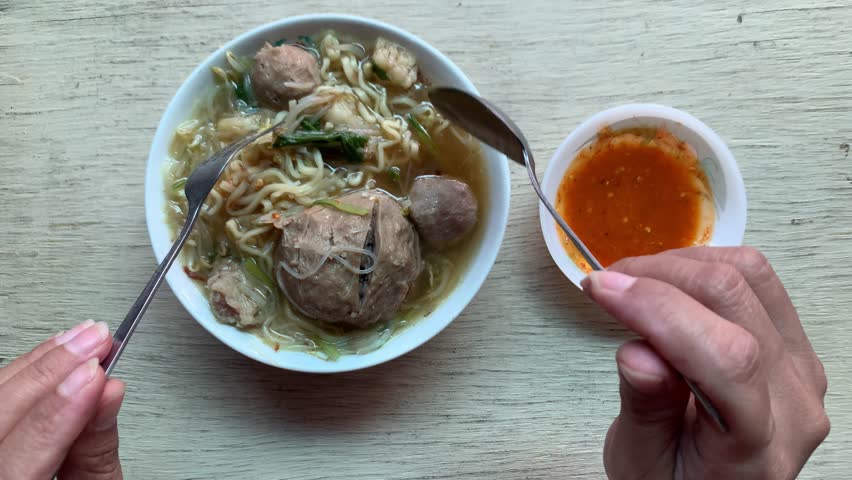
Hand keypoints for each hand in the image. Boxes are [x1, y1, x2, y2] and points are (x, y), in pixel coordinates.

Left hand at [0, 320, 124, 478]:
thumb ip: (96, 451)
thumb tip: (107, 395)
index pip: (22, 453)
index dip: (60, 410)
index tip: (97, 375)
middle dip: (53, 370)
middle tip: (97, 341)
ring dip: (43, 360)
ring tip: (85, 338)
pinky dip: (28, 368)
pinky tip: (55, 353)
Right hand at [582, 247, 828, 478]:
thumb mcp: (641, 463)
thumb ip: (645, 410)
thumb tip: (639, 352)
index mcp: (758, 448)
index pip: (726, 357)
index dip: (660, 309)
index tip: (603, 290)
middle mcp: (794, 401)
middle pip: (736, 300)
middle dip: (658, 276)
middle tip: (605, 285)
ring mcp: (800, 367)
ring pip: (751, 275)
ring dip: (680, 265)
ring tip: (631, 284)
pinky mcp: (792, 345)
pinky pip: (756, 281)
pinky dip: (702, 267)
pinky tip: (664, 287)